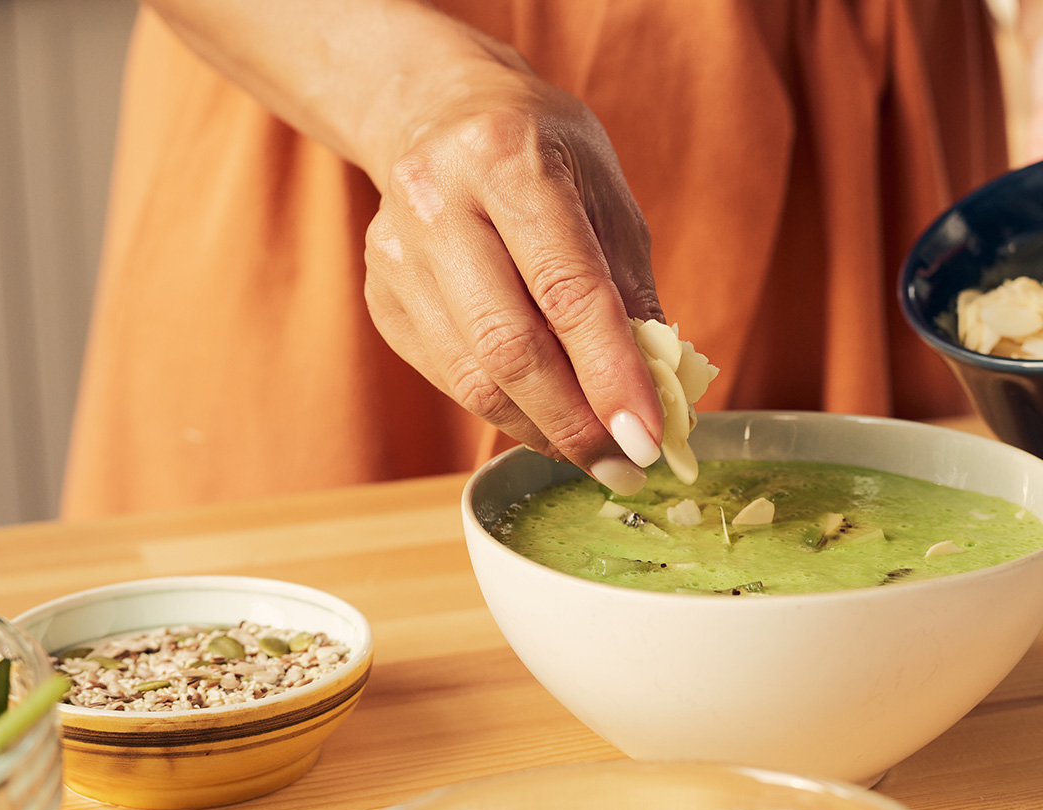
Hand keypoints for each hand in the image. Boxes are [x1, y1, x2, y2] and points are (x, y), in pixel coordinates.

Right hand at [362, 35, 664, 495]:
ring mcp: (396, 254)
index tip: (649, 438)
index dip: (612, 374)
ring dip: (542, 431)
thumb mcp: (605, 194)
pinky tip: (545, 418)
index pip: (567, 290)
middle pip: (509, 347)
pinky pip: (449, 379)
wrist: (434, 111)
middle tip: (626, 465)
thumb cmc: (539, 150)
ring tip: (594, 453)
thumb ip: (631, 291)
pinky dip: (506, 412)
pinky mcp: (380, 297)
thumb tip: (662, 394)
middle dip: (576, 422)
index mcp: (508, 160)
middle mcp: (437, 203)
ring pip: (472, 378)